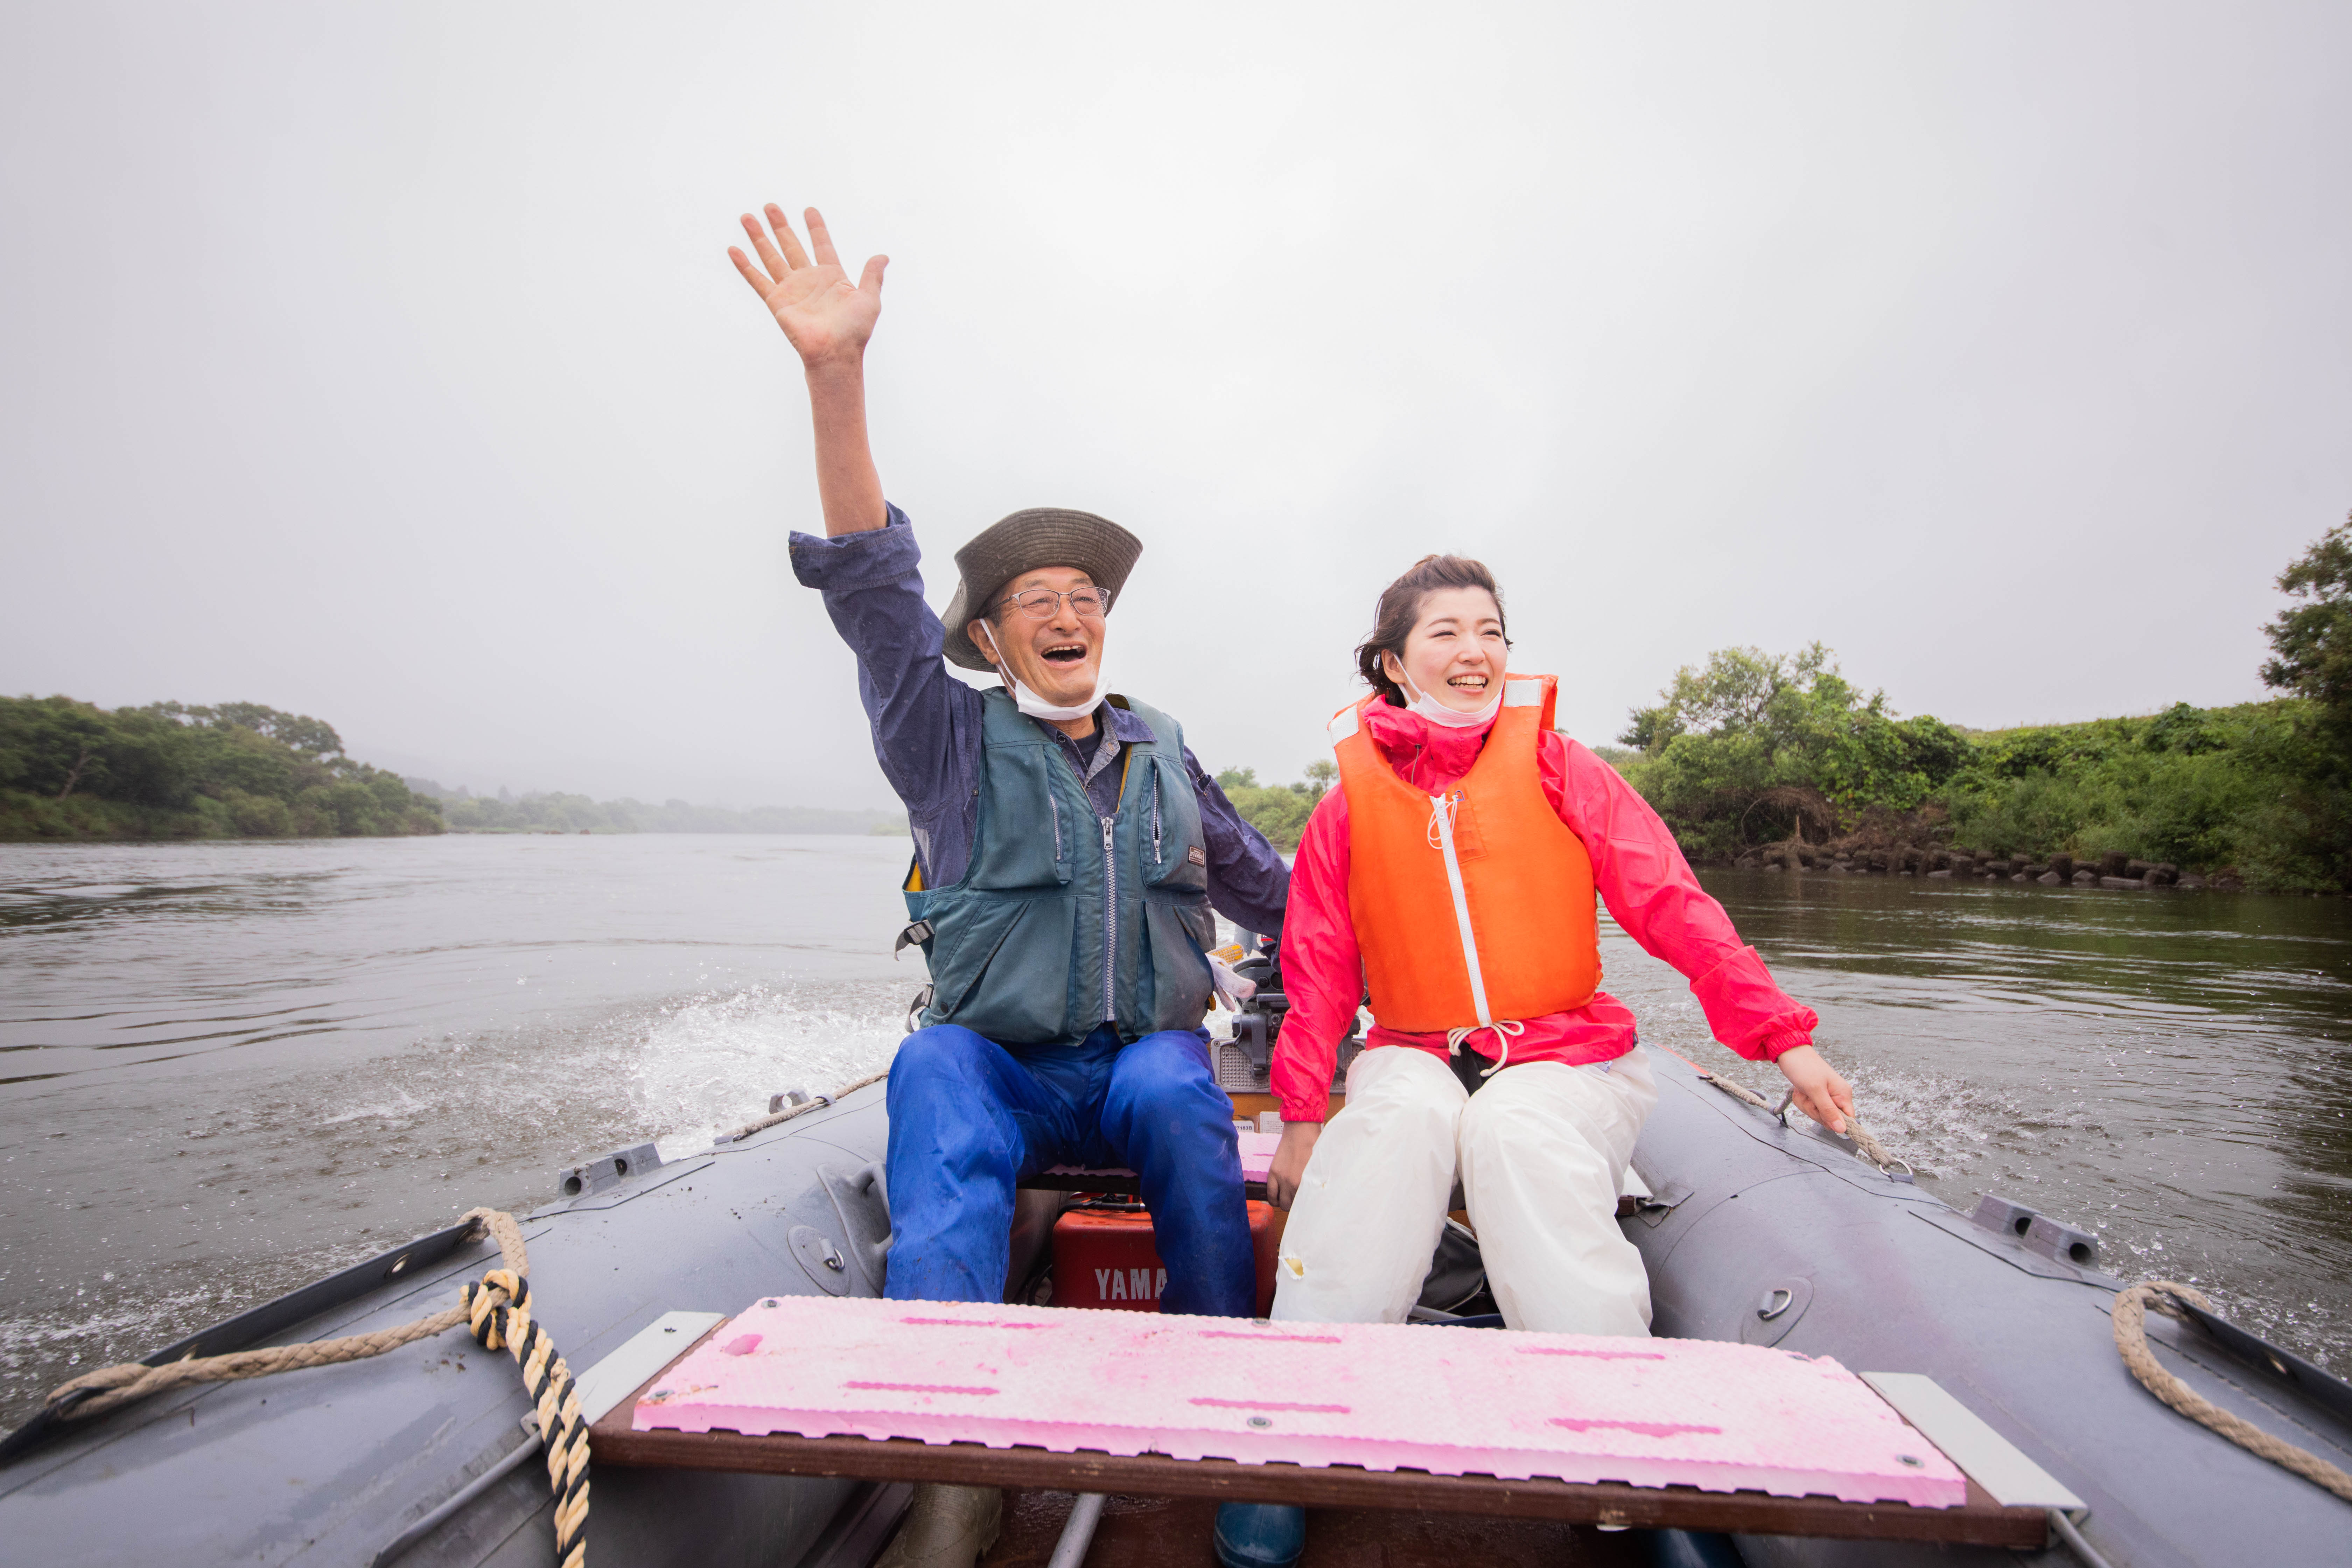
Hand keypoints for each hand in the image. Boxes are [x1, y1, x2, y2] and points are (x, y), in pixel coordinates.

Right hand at [728, 204, 886, 370]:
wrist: (835, 353)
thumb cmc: (855, 332)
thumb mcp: (869, 299)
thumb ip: (872, 276)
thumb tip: (883, 256)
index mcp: (832, 277)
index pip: (822, 245)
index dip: (815, 228)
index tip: (809, 210)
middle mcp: (809, 280)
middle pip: (791, 245)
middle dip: (780, 225)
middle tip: (770, 206)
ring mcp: (791, 290)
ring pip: (771, 256)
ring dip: (759, 237)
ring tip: (747, 217)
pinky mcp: (777, 302)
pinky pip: (757, 280)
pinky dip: (744, 265)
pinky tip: (734, 250)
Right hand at [1266, 1121, 1321, 1210]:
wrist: (1301, 1131)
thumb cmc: (1313, 1146)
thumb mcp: (1319, 1167)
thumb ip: (1316, 1182)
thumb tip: (1316, 1195)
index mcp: (1307, 1182)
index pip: (1305, 1204)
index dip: (1306, 1207)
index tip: (1306, 1206)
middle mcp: (1294, 1184)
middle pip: (1292, 1206)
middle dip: (1295, 1206)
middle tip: (1297, 1202)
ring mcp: (1282, 1179)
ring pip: (1281, 1203)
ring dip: (1284, 1204)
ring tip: (1288, 1199)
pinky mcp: (1273, 1173)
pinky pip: (1270, 1194)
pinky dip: (1273, 1200)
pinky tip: (1277, 1198)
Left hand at [1774, 1045, 1852, 1134]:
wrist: (1789, 1052)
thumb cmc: (1804, 1066)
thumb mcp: (1816, 1090)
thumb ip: (1829, 1111)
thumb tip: (1842, 1129)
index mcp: (1843, 1094)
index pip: (1847, 1120)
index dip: (1834, 1122)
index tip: (1821, 1113)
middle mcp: (1837, 1096)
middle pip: (1829, 1120)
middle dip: (1814, 1110)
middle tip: (1809, 1096)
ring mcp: (1826, 1096)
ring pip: (1816, 1114)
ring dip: (1806, 1104)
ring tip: (1804, 1090)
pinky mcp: (1815, 1096)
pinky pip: (1809, 1107)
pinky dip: (1801, 1100)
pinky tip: (1800, 1090)